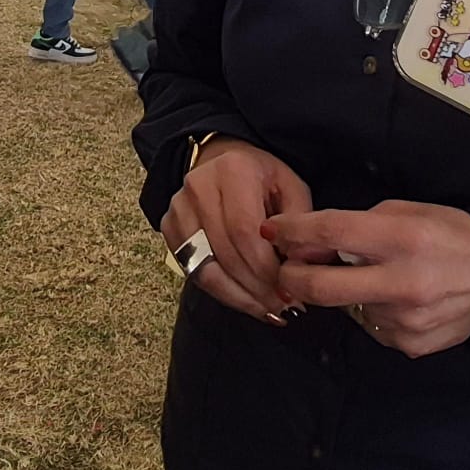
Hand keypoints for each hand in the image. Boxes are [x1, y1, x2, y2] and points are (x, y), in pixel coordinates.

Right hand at [161, 138, 312, 322]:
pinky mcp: (168, 228)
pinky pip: (192, 272)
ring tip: (266, 310)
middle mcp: (199, 187)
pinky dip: (221, 292)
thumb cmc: (262, 176)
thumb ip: (299, 221)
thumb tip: (301, 264)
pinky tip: (246, 301)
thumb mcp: (290, 186)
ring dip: (238, 296)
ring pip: (205, 268)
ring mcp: (178, 208)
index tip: (288, 290)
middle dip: (255, 287)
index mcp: (233, 171)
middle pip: (225, 252)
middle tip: (281, 307)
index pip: (245, 231)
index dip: (265, 267)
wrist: (222, 158)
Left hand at [264, 201, 469, 358]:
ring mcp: (404, 320)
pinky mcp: (408, 345)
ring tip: (374, 277)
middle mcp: (402, 282)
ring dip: (345, 292)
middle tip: (289, 267)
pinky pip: (372, 327)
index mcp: (404, 239)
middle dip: (294, 275)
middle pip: (322, 287)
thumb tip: (312, 242)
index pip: (333, 232)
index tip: (273, 228)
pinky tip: (394, 299)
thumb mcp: (411, 212)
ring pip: (348, 307)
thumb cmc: (451, 235)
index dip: (295, 230)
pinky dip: (372, 311)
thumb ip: (361, 224)